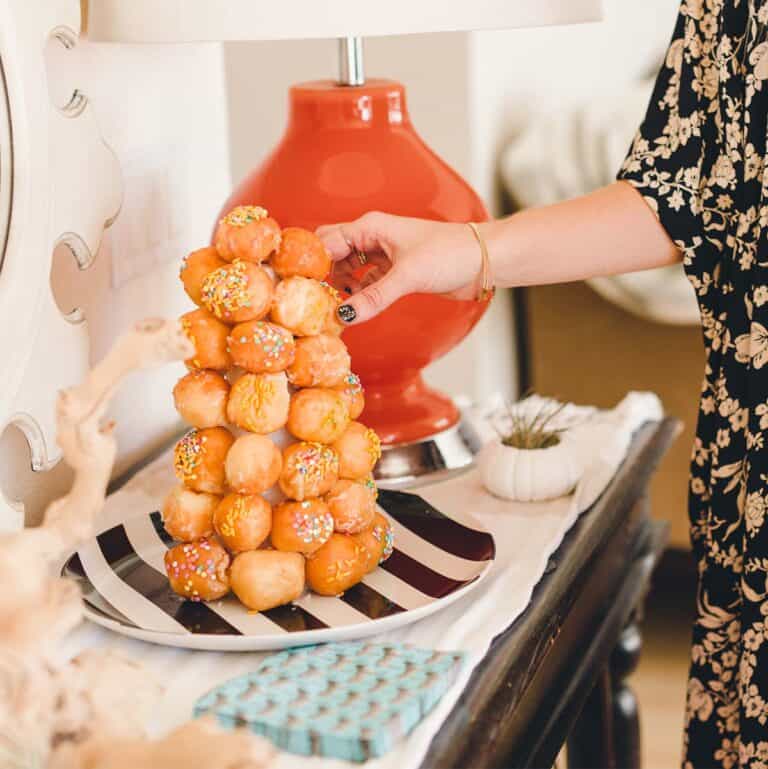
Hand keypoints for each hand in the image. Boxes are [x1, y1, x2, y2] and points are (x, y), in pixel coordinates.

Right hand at [316, 212, 484, 324]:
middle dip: (319, 274)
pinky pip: (363, 283)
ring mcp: (381, 256)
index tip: (297, 286)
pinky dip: (355, 296)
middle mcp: (372, 238)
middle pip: (332, 253)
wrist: (483, 261)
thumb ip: (375, 297)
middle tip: (307, 300)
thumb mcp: (408, 275)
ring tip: (325, 310)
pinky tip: (349, 311)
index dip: (311, 262)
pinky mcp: (393, 273)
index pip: (327, 241)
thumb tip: (345, 317)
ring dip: (336, 288)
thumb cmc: (450, 253)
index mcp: (370, 227)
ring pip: (346, 270)